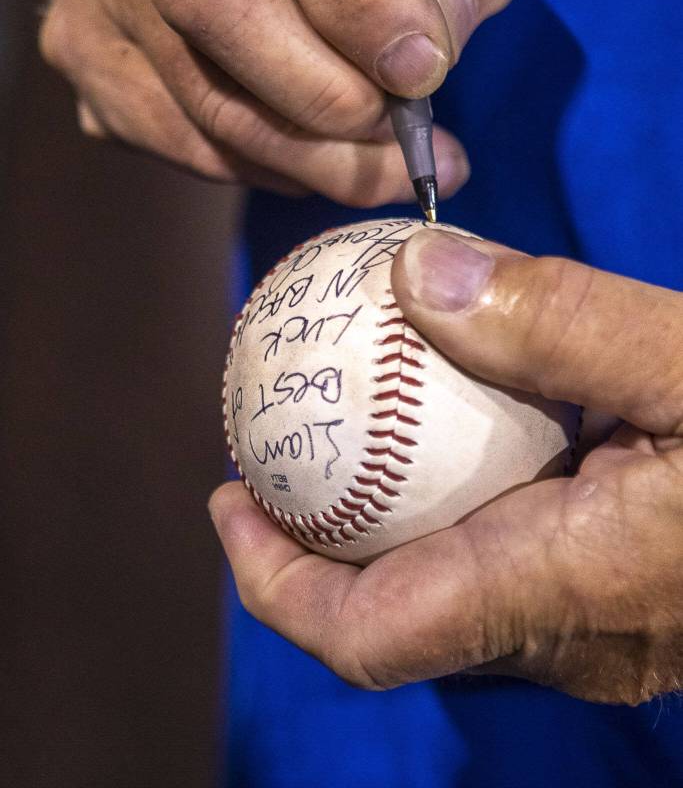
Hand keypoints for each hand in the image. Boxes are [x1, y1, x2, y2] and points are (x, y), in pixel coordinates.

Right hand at [40, 0, 524, 203]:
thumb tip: (427, 60)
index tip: (422, 71)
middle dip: (319, 93)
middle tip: (397, 136)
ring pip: (193, 90)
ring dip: (303, 155)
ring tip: (384, 170)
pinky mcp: (81, 41)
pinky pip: (172, 136)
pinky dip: (258, 167)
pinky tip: (314, 160)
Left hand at [210, 228, 682, 703]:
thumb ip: (557, 320)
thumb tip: (415, 275)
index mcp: (570, 586)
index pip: (371, 634)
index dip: (274, 582)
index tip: (226, 500)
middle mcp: (570, 633)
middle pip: (392, 617)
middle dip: (312, 541)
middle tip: (274, 443)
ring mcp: (598, 624)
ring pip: (446, 588)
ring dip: (378, 516)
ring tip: (350, 423)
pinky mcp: (619, 592)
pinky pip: (501, 561)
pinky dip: (448, 501)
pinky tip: (451, 424)